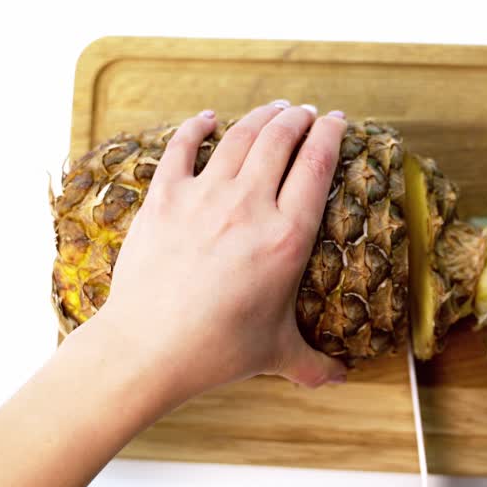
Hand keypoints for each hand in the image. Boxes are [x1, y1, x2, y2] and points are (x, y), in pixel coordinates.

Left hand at [73, 101, 349, 420]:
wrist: (147, 348)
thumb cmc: (216, 352)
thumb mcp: (275, 354)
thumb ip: (312, 362)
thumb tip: (338, 378)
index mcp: (287, 237)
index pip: (317, 165)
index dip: (330, 135)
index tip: (336, 121)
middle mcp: (250, 206)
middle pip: (280, 140)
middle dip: (298, 119)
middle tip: (305, 113)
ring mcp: (204, 197)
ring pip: (239, 137)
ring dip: (260, 116)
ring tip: (274, 109)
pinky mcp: (164, 198)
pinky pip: (182, 148)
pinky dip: (197, 127)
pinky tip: (207, 118)